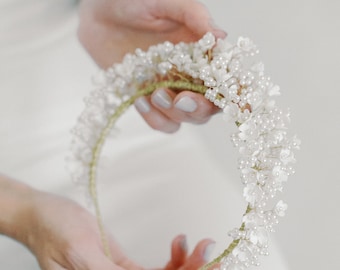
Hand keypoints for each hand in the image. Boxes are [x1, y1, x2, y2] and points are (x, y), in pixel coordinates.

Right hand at [14, 188, 212, 269]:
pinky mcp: (122, 265)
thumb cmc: (54, 229)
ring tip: (200, 243)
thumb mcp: (80, 252)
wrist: (44, 213)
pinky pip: (154, 269)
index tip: (207, 266)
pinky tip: (179, 242)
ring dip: (185, 263)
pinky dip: (172, 257)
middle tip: (210, 251)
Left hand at [78, 0, 224, 132]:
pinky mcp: (148, 99)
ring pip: (185, 119)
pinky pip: (159, 122)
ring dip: (174, 114)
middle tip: (182, 99)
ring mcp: (169, 90)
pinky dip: (153, 118)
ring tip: (155, 94)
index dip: (237, 95)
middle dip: (198, 109)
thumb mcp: (166, 3)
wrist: (100, 13)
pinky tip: (140, 100)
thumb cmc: (135, 1)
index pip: (227, 79)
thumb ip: (194, 16)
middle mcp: (189, 76)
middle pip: (209, 107)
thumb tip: (222, 36)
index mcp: (202, 53)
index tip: (237, 103)